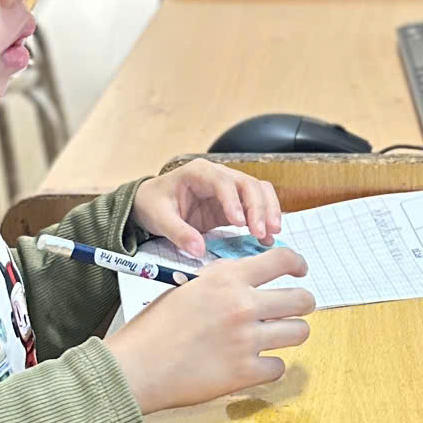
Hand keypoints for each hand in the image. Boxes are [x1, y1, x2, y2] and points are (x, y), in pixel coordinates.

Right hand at [108, 249, 314, 409]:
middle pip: (302, 299)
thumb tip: (249, 279)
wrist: (136, 367)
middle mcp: (242, 305)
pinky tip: (252, 365)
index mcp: (227, 278)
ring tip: (273, 338)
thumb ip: (222, 282)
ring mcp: (246, 340)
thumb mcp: (188, 287)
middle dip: (302, 304)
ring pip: (299, 332)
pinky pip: (279, 367)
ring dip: (289, 335)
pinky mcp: (244, 373)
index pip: (282, 260)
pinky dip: (268, 367)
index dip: (298, 264)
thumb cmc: (154, 328)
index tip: (301, 271)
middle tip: (293, 310)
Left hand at [133, 161, 280, 255]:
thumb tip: (199, 250)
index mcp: (198, 172)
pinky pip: (255, 206)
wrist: (151, 203)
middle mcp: (218, 175)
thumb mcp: (159, 218)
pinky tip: (267, 237)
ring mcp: (228, 188)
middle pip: (248, 184)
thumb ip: (178, 233)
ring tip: (271, 233)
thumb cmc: (153, 204)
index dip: (233, 201)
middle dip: (258, 207)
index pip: (223, 182)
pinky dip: (264, 219)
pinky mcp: (232, 203)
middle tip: (261, 232)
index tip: (238, 223)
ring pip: (258, 191)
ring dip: (268, 211)